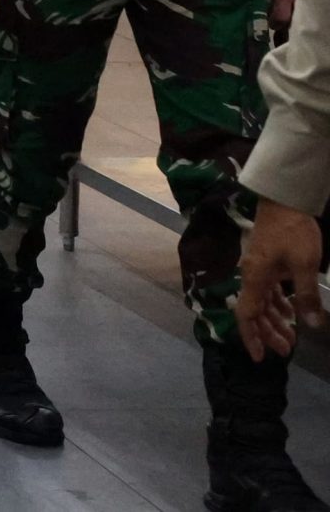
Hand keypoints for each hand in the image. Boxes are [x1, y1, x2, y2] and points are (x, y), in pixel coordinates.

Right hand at [236, 198, 325, 360]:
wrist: (284, 201)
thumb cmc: (293, 233)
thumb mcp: (305, 266)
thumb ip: (307, 297)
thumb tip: (313, 326)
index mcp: (254, 279)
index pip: (246, 315)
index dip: (251, 338)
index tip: (259, 358)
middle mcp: (251, 277)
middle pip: (255, 312)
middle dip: (269, 334)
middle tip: (287, 352)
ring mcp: (258, 269)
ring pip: (263, 303)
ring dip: (275, 321)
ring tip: (292, 337)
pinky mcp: (267, 263)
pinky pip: (269, 291)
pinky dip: (278, 305)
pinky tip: (290, 313)